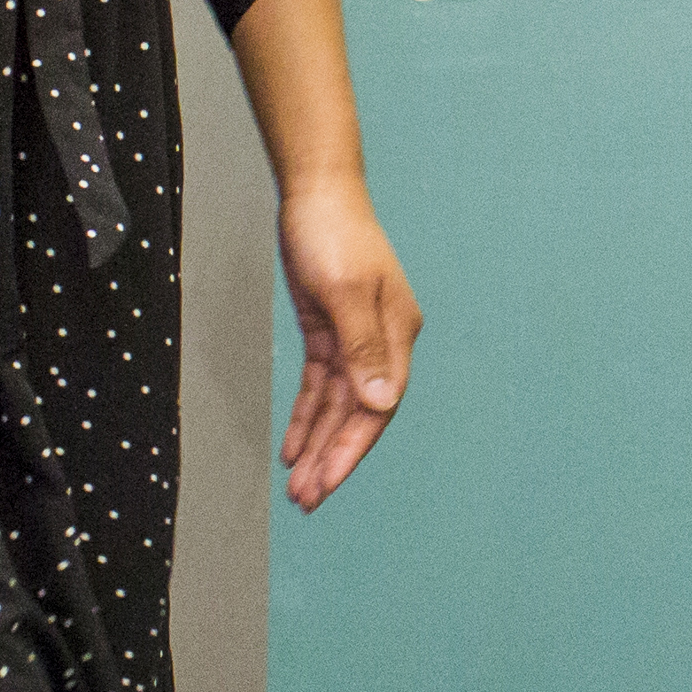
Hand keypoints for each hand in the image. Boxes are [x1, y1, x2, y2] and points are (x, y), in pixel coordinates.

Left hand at [274, 178, 416, 512]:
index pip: (377, 406)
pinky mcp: (331, 331)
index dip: (352, 448)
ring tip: (298, 485)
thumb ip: (363, 348)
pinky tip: (295, 445)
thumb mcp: (345, 290)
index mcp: (397, 334)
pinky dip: (308, 416)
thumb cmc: (334, 232)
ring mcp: (357, 338)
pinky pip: (321, 386)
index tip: (326, 482)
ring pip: (338, 405)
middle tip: (306, 498)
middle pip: (359, 413)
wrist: (317, 192)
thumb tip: (381, 401)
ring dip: (319, 444)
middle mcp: (382, 342)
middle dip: (333, 458)